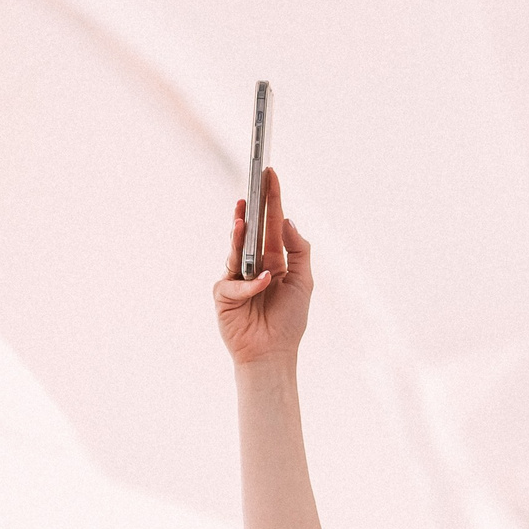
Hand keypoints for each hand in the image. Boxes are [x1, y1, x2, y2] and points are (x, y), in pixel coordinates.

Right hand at [212, 169, 311, 365]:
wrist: (273, 354)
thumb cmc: (290, 321)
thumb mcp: (304, 281)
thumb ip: (299, 249)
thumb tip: (286, 221)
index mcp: (275, 258)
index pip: (271, 223)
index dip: (271, 198)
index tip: (269, 174)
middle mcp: (254, 264)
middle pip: (249, 230)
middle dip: (248, 209)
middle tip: (249, 189)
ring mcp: (237, 278)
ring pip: (234, 249)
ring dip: (238, 235)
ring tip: (241, 220)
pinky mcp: (224, 295)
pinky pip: (233, 282)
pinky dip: (248, 284)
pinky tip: (262, 284)